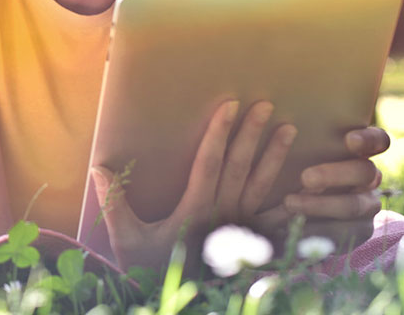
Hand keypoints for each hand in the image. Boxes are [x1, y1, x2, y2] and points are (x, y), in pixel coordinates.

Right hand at [92, 100, 296, 270]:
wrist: (177, 302)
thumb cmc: (147, 270)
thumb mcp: (126, 238)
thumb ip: (114, 203)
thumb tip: (98, 168)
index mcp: (194, 211)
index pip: (209, 163)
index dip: (219, 134)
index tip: (229, 107)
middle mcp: (221, 217)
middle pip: (239, 168)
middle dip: (251, 135)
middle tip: (265, 106)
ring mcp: (237, 230)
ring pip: (259, 187)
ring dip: (274, 157)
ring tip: (288, 130)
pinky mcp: (247, 243)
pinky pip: (273, 220)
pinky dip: (290, 202)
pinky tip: (305, 185)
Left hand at [284, 126, 388, 248]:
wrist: (282, 205)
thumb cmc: (286, 162)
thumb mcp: (291, 146)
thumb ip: (294, 130)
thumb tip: (270, 104)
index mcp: (359, 150)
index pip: (378, 140)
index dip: (368, 140)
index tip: (348, 140)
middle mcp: (368, 176)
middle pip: (365, 172)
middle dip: (335, 174)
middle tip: (305, 178)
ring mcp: (367, 203)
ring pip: (355, 204)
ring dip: (322, 205)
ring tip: (289, 202)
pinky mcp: (358, 229)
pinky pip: (346, 232)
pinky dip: (319, 228)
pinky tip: (294, 226)